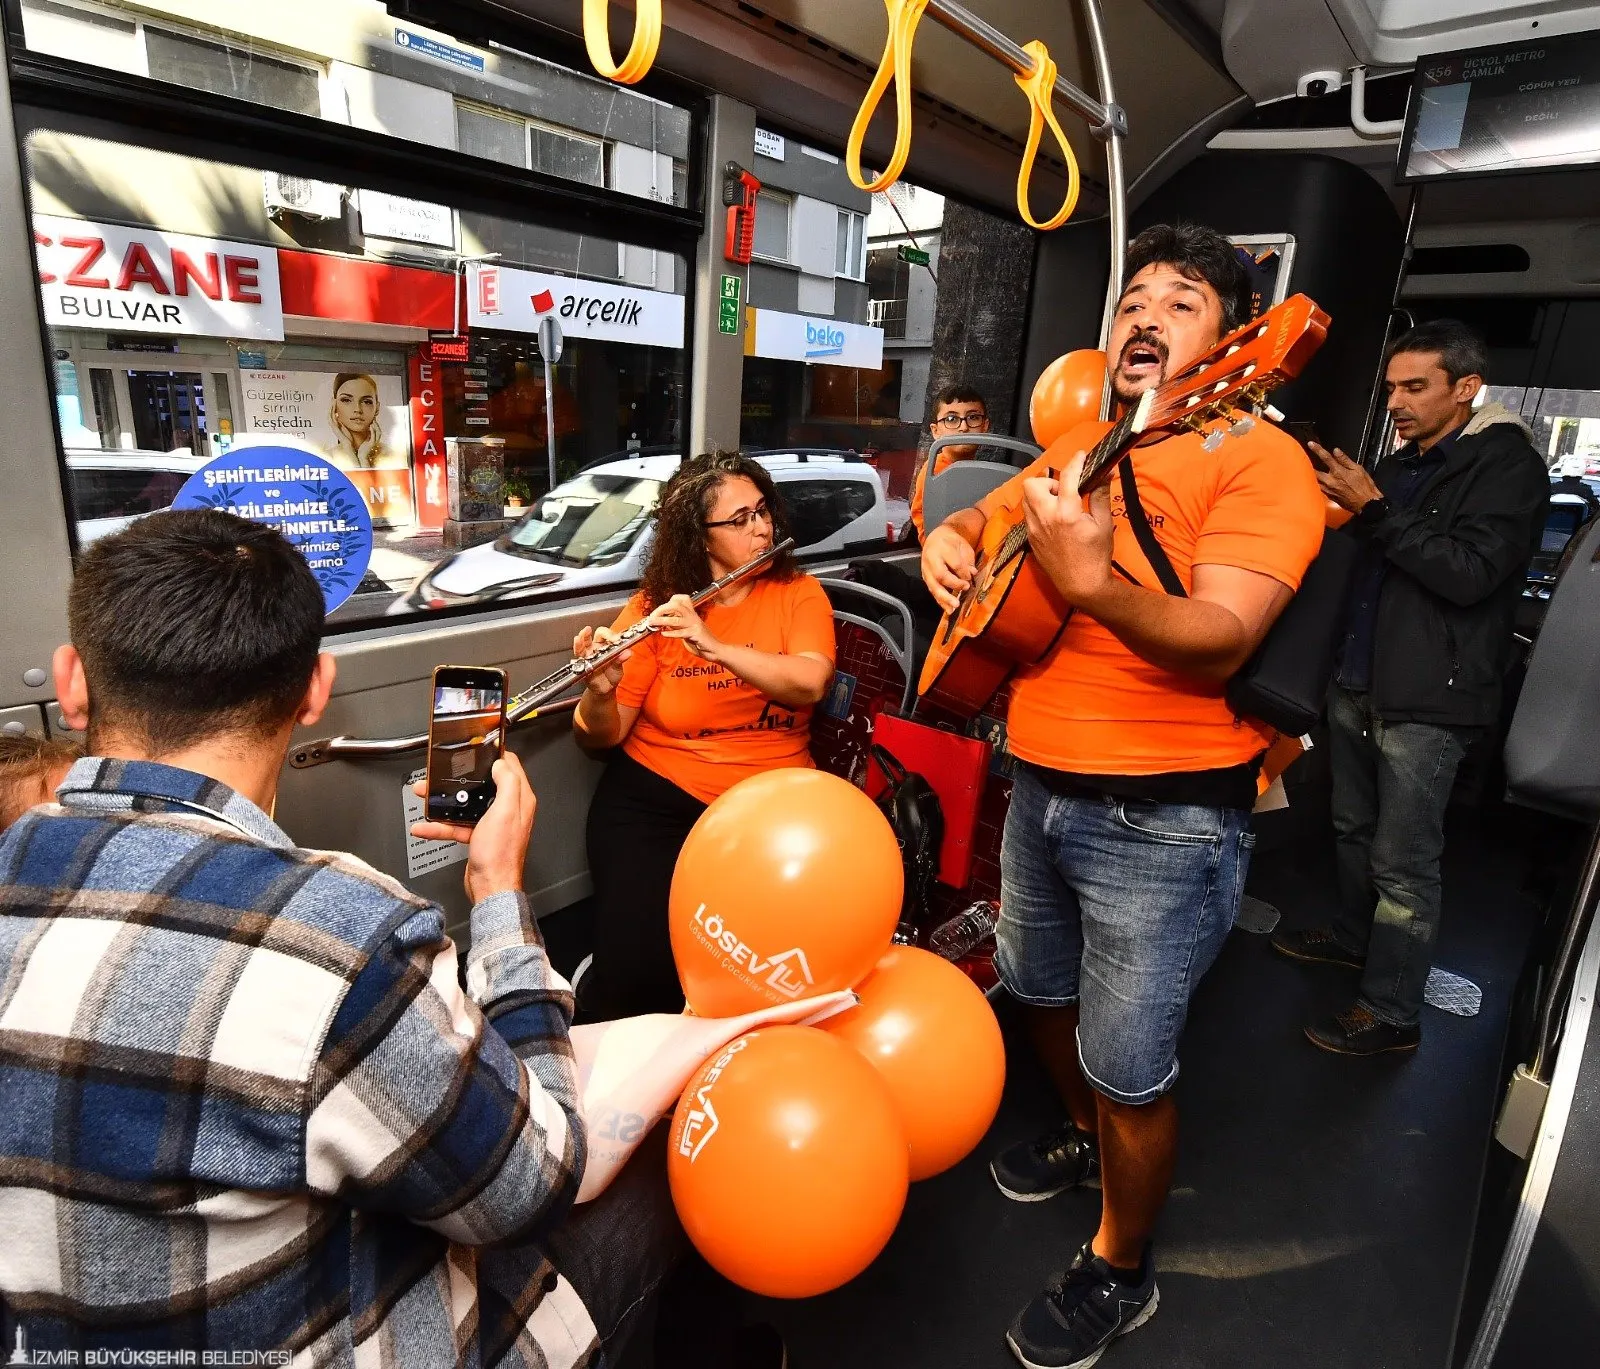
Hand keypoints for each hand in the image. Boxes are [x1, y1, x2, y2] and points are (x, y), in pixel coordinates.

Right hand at [409, 753, 536, 902]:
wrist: (490, 887)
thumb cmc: (501, 854)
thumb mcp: (506, 811)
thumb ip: (508, 783)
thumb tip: (502, 763)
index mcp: (519, 800)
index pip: (511, 767)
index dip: (494, 756)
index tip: (478, 749)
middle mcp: (508, 809)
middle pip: (484, 784)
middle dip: (460, 778)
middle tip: (441, 772)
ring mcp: (492, 823)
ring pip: (466, 804)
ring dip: (444, 800)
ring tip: (424, 794)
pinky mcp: (478, 836)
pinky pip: (457, 825)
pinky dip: (440, 825)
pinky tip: (424, 826)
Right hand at [574, 624, 629, 695]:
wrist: (605, 688)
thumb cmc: (612, 675)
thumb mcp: (618, 668)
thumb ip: (621, 660)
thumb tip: (628, 653)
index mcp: (607, 645)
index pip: (607, 634)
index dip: (610, 634)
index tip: (615, 639)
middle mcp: (597, 647)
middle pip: (594, 635)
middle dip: (594, 632)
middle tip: (592, 631)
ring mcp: (588, 654)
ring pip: (583, 642)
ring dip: (582, 638)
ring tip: (582, 634)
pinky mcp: (582, 662)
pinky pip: (578, 654)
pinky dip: (577, 647)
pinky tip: (577, 641)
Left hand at [649, 594, 720, 659]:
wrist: (715, 650)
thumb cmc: (701, 641)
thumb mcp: (687, 630)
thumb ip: (677, 625)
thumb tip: (663, 622)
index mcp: (692, 614)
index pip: (682, 599)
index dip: (670, 601)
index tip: (660, 609)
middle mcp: (693, 617)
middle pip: (676, 606)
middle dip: (662, 609)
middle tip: (652, 616)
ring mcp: (695, 625)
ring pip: (676, 619)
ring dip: (662, 620)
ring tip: (652, 622)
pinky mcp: (696, 634)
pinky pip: (681, 632)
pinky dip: (671, 633)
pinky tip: (663, 634)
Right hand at [921, 524, 976, 612]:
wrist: (935, 538)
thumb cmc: (951, 542)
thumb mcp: (962, 546)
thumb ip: (967, 560)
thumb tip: (972, 574)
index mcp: (942, 547)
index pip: (954, 562)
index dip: (964, 572)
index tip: (971, 577)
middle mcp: (932, 559)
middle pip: (941, 575)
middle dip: (954, 585)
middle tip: (965, 589)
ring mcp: (926, 569)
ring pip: (934, 586)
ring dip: (944, 598)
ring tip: (953, 608)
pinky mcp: (925, 578)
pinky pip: (932, 591)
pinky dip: (940, 601)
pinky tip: (948, 609)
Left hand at [1022, 451, 1113, 609]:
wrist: (1081, 585)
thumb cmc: (1096, 556)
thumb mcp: (1103, 523)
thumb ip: (1101, 494)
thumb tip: (1106, 471)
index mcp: (1066, 513)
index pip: (1067, 477)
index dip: (1075, 462)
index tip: (1082, 456)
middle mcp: (1045, 519)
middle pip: (1032, 484)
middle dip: (1048, 481)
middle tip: (1064, 490)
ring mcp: (1034, 530)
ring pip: (1026, 499)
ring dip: (1041, 495)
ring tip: (1060, 504)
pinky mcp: (1030, 539)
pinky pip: (1028, 515)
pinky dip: (1039, 510)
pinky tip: (1054, 519)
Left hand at [1310, 442, 1382, 513]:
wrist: (1366, 504)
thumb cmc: (1364, 487)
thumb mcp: (1358, 469)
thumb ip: (1345, 460)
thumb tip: (1336, 451)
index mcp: (1338, 472)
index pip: (1325, 457)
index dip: (1317, 449)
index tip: (1310, 444)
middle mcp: (1330, 481)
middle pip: (1314, 471)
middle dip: (1306, 464)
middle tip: (1301, 459)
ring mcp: (1328, 490)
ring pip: (1314, 481)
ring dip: (1308, 474)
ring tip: (1303, 469)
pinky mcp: (1328, 496)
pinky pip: (1317, 488)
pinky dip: (1313, 483)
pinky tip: (1312, 480)